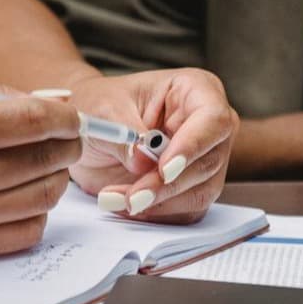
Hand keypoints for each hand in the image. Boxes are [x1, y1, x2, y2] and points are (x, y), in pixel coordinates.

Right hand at [0, 79, 82, 257]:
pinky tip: (25, 195)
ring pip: (43, 198)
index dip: (64, 119)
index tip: (72, 119)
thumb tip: (50, 105)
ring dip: (57, 177)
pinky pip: (27, 232)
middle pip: (43, 161)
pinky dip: (38, 211)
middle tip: (69, 139)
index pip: (31, 122)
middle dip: (67, 145)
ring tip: (47, 164)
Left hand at [63, 68, 238, 223]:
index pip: (213, 119)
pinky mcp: (193, 188)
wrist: (89, 130)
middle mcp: (209, 126)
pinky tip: (123, 203)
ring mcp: (205, 159)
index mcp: (196, 90)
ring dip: (157, 203)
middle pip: (208, 162)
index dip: (192, 146)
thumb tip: (144, 160)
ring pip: (200, 192)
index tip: (164, 170)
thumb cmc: (101, 106)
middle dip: (168, 185)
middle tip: (132, 196)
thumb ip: (125, 134)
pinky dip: (154, 213)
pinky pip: (186, 212)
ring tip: (115, 197)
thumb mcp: (103, 109)